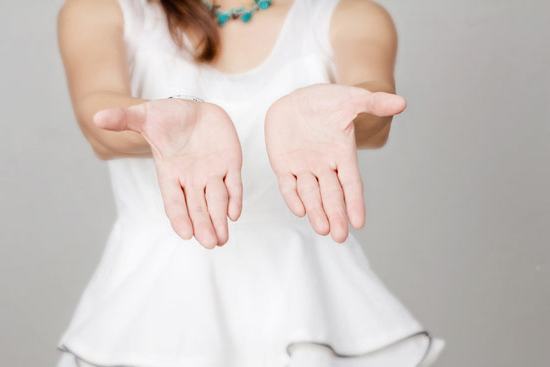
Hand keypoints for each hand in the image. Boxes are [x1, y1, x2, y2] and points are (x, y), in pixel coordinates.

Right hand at [94, 98, 242, 248]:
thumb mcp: (144, 116)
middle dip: (204, 225)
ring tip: (222, 239)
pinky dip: (235, 199)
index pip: (174, 201)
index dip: (180, 217)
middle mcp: (192, 179)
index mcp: (171, 174)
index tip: (186, 234)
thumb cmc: (167, 117)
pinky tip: (235, 214)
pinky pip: (234, 185)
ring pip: (217, 201)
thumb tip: (97, 117)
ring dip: (220, 219)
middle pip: (198, 207)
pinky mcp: (231, 164)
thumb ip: (124, 119)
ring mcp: (212, 173)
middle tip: (210, 244)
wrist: (193, 110)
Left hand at [264, 83, 405, 242]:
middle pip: (332, 196)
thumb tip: (401, 103)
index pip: (351, 183)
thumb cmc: (326, 101)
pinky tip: (300, 210)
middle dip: (336, 216)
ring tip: (322, 230)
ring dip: (316, 212)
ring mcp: (304, 168)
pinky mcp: (283, 165)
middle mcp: (324, 166)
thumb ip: (373, 103)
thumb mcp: (350, 99)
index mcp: (342, 155)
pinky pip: (288, 185)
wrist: (297, 99)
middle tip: (340, 236)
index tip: (359, 222)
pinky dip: (293, 197)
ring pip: (311, 195)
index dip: (355, 202)